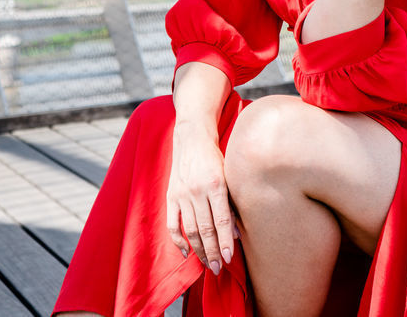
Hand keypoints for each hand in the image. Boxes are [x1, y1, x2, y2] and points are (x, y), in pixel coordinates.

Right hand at [167, 122, 236, 275]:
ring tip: (207, 264)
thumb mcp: (229, 176)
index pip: (220, 221)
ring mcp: (182, 194)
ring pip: (190, 229)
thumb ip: (231, 204)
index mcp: (215, 185)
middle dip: (212, 252)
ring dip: (199, 250)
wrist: (192, 138)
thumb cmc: (216, 158)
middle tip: (218, 269)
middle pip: (205, 229)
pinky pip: (173, 224)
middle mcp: (197, 191)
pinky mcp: (171, 196)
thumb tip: (235, 234)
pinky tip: (186, 253)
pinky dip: (178, 240)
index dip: (224, 242)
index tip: (228, 259)